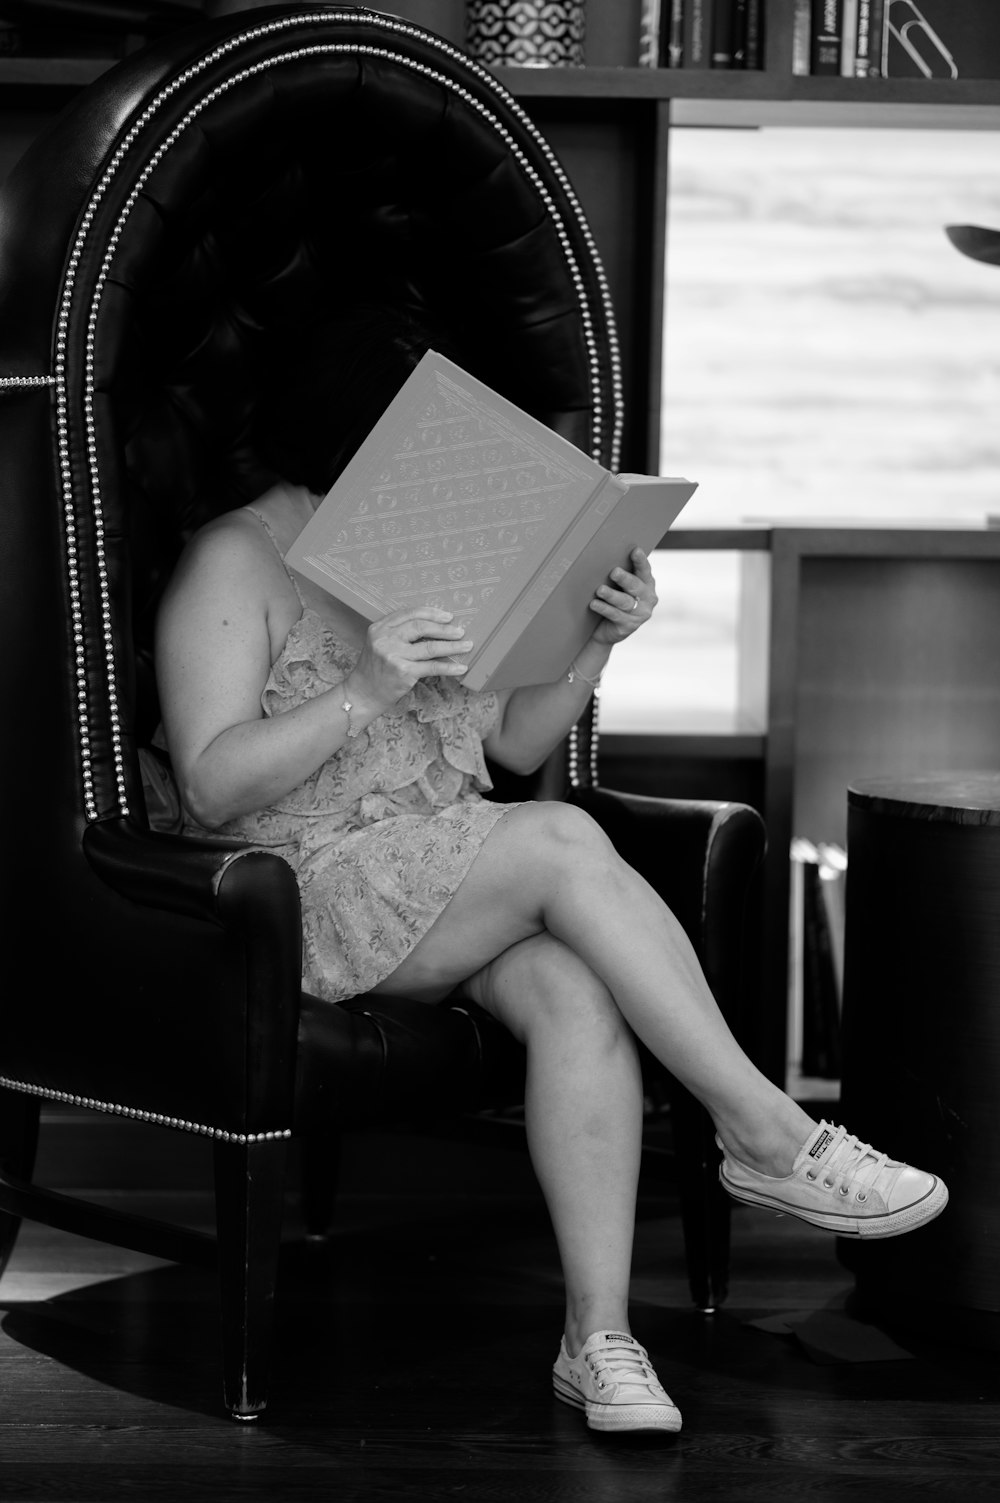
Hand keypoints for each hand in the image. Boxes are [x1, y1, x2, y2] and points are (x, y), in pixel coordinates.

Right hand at [351, 606, 472, 710]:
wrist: (362, 694)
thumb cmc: (375, 669)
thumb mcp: (380, 644)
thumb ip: (398, 633)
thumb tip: (433, 626)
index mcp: (379, 628)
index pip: (409, 613)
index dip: (431, 613)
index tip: (447, 616)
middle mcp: (385, 639)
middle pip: (421, 627)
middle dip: (444, 628)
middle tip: (460, 630)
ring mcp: (394, 656)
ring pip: (430, 647)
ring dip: (452, 646)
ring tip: (467, 645)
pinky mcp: (403, 672)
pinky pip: (432, 667)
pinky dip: (449, 667)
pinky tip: (461, 667)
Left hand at [588, 547, 657, 645]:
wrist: (605, 630)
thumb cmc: (612, 601)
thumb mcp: (618, 587)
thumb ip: (618, 575)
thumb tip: (603, 556)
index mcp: (647, 584)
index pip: (645, 571)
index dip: (640, 561)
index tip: (635, 550)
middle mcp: (648, 599)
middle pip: (636, 586)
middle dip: (625, 579)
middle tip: (614, 572)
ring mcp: (640, 614)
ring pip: (625, 602)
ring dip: (612, 595)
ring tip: (600, 590)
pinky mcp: (629, 626)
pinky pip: (615, 615)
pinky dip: (604, 609)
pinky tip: (594, 604)